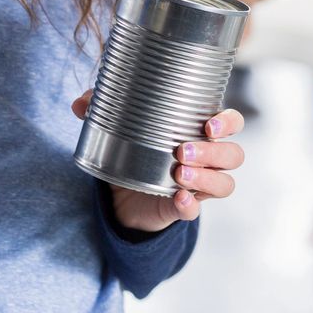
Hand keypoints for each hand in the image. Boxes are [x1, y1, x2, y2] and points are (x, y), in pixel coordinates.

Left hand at [72, 91, 243, 231]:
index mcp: (199, 130)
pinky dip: (188, 205)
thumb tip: (80, 103)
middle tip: (184, 150)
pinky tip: (176, 198)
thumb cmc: (131, 147)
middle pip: (233, 155)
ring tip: (178, 174)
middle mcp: (206, 158)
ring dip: (205, 178)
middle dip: (214, 152)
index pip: (232, 123)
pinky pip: (195, 210)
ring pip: (224, 183)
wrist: (123, 193)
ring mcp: (198, 185)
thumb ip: (101, 109)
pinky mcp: (182, 208)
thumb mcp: (119, 126)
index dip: (228, 122)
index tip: (209, 124)